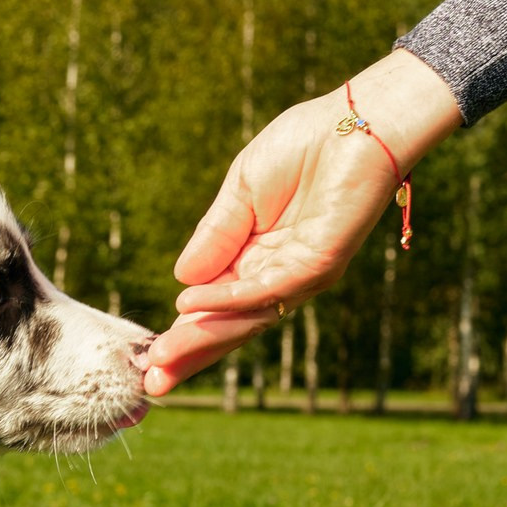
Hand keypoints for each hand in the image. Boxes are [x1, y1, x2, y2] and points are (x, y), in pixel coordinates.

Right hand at [141, 50, 461, 394]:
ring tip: (162, 358)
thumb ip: (214, 235)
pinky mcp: (320, 261)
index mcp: (259, 259)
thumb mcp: (239, 192)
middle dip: (191, 354)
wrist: (359, 121)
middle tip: (151, 384)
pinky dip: (227, 298)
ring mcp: (303, 273)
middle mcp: (282, 275)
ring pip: (246, 316)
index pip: (217, 307)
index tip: (148, 361)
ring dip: (202, 337)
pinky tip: (189, 303)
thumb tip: (180, 280)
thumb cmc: (305, 146)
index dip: (185, 334)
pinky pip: (266, 288)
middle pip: (231, 325)